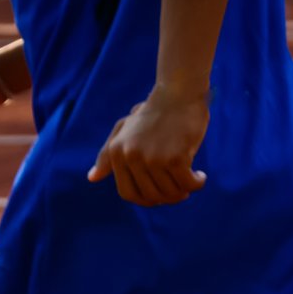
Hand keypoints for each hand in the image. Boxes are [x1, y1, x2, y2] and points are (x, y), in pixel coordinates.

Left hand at [88, 86, 209, 206]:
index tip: (160, 194)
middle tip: (181, 188)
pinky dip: (197, 183)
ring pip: (171, 193)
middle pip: (152, 196)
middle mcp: (131, 156)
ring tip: (192, 177)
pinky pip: (188, 184)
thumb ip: (106, 155)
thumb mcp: (124, 130)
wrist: (177, 94)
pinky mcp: (175, 158)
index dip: (146, 199)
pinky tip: (201, 176)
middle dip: (168, 197)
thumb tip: (91, 178)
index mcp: (117, 152)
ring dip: (184, 191)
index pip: (128, 194)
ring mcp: (153, 158)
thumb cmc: (153, 114)